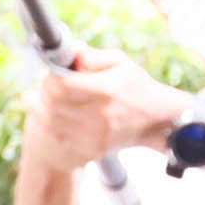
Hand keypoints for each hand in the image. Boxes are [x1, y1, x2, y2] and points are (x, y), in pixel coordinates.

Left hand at [20, 48, 189, 177]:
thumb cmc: (138, 90)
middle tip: (51, 87)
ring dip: (44, 110)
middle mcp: (100, 117)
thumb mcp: (120, 64)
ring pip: (48, 122)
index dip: (49, 78)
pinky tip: (57, 120)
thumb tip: (68, 53)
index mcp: (106, 91)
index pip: (59, 85)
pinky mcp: (91, 151)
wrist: (159, 124)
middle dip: (45, 92)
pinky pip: (56, 139)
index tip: (53, 75)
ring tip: (55, 103)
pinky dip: (50, 127)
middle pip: (50, 103)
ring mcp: (95, 137)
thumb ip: (91, 56)